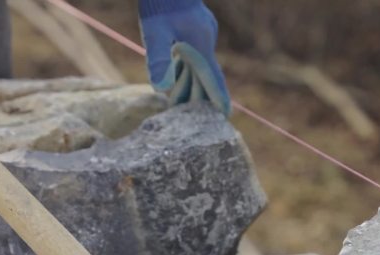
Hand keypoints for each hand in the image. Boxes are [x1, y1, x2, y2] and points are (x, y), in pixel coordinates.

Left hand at [139, 0, 230, 114]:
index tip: (225, 115)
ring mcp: (201, 34)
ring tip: (184, 104)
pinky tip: (179, 78)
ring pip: (198, 65)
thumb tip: (161, 89)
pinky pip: (193, 55)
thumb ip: (159, 60)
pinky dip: (187, 69)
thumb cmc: (159, 6)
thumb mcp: (155, 34)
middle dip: (202, 95)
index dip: (218, 97)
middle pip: (206, 75)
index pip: (212, 78)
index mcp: (200, 45)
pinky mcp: (194, 29)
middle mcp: (204, 41)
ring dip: (192, 84)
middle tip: (200, 118)